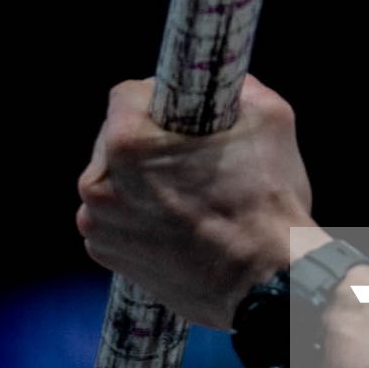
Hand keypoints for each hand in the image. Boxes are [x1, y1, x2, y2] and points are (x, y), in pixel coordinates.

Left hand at [76, 74, 319, 327]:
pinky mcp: (109, 259)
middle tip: (194, 157)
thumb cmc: (268, 201)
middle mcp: (99, 186)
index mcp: (126, 144)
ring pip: (117, 182)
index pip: (128, 96)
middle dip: (151, 141)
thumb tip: (228, 86)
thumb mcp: (269, 116)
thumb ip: (239, 88)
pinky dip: (142, 217)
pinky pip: (120, 220)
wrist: (269, 281)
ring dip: (144, 181)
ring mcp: (100, 227)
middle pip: (117, 140)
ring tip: (191, 194)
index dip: (162, 98)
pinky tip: (181, 223)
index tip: (187, 113)